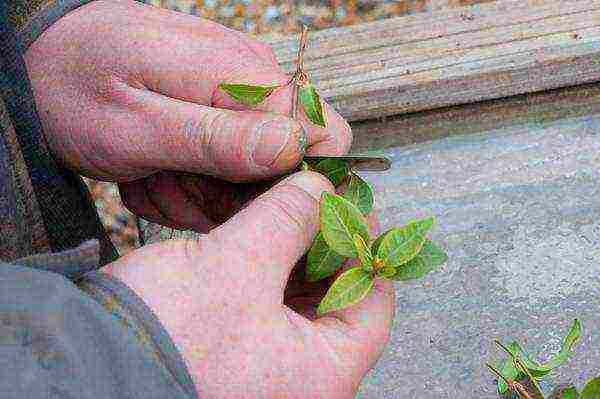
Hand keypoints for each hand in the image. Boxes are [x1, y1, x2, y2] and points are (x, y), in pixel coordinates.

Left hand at [25, 0, 351, 230]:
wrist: (39, 58)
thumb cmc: (75, 87)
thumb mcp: (135, 128)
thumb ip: (216, 140)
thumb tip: (295, 152)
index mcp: (244, 77)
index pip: (326, 136)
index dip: (293, 183)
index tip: (235, 199)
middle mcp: (252, 81)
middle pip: (290, 164)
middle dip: (233, 194)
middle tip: (171, 185)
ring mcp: (237, 95)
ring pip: (255, 173)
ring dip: (203, 190)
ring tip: (153, 176)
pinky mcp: (219, 110)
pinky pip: (228, 163)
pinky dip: (191, 179)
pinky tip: (154, 171)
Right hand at [104, 172, 394, 398]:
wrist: (84, 364)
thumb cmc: (166, 334)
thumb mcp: (238, 264)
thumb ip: (290, 220)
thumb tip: (320, 190)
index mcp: (322, 373)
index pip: (373, 302)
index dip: (365, 246)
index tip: (350, 207)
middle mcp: (300, 381)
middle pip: (338, 301)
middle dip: (328, 245)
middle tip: (317, 201)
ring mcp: (267, 370)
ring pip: (300, 302)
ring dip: (296, 254)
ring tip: (288, 211)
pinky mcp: (236, 356)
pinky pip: (268, 307)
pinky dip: (269, 270)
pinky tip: (259, 237)